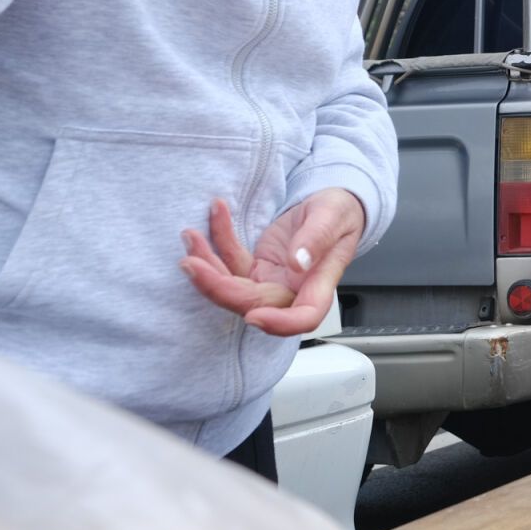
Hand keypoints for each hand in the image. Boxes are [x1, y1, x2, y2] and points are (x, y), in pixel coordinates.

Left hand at [179, 188, 367, 334]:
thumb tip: (297, 262)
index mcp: (318, 283)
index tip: (254, 316)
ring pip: (231, 286)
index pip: (303, 317)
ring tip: (190, 236)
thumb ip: (317, 237)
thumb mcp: (334, 215)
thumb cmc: (340, 212)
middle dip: (216, 286)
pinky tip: (216, 213)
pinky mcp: (255, 268)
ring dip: (207, 264)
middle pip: (251, 303)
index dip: (278, 324)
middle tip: (191, 263)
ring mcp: (270, 281)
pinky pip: (229, 261)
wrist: (331, 206)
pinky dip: (216, 240)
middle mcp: (290, 290)